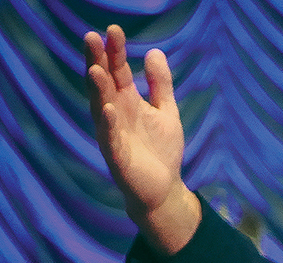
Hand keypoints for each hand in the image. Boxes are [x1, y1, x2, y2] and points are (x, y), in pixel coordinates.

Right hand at [85, 25, 198, 253]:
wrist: (164, 188)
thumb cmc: (161, 149)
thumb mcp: (166, 111)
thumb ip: (160, 84)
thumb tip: (155, 51)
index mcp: (127, 102)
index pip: (117, 71)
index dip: (115, 52)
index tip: (114, 30)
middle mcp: (115, 115)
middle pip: (104, 84)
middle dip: (98, 62)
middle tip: (92, 37)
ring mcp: (113, 135)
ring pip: (101, 108)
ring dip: (98, 90)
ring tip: (95, 69)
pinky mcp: (117, 157)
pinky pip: (110, 139)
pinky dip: (109, 124)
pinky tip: (109, 109)